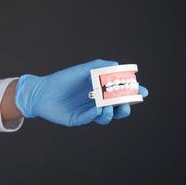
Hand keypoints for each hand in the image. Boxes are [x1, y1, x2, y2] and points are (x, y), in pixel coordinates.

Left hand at [15, 59, 147, 126]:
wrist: (42, 90)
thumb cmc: (64, 79)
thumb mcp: (83, 69)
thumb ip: (100, 66)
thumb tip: (117, 65)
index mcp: (101, 91)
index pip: (120, 95)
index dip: (132, 94)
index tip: (142, 92)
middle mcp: (97, 103)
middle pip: (117, 109)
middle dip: (125, 107)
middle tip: (125, 103)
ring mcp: (88, 112)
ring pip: (106, 117)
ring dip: (110, 113)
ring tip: (106, 106)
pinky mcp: (78, 119)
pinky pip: (90, 118)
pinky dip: (95, 114)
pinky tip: (96, 109)